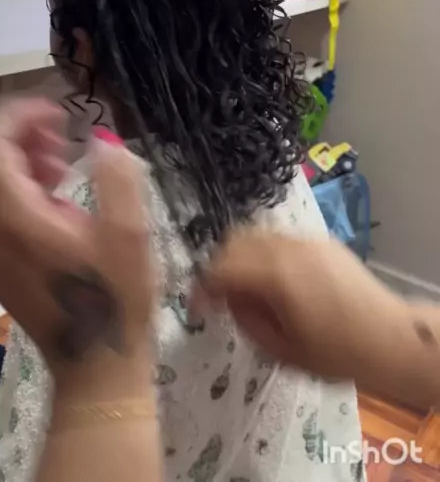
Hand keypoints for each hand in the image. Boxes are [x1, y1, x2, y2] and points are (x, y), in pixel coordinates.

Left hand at [0, 98, 153, 394]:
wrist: (96, 364)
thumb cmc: (115, 296)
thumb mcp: (129, 231)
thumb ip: (117, 175)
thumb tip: (102, 139)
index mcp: (13, 218)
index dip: (19, 114)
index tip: (61, 113)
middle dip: (14, 133)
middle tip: (61, 134)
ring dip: (14, 158)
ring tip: (63, 163)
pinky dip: (13, 184)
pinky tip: (55, 194)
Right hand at [197, 231, 409, 384]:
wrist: (389, 337)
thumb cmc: (335, 353)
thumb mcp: (281, 349)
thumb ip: (247, 319)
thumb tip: (228, 299)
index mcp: (274, 274)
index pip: (219, 267)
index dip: (200, 287)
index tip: (197, 307)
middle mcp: (287, 246)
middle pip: (233, 240)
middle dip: (219, 265)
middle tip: (220, 297)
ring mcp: (306, 238)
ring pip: (256, 233)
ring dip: (241, 255)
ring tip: (248, 287)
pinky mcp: (321, 239)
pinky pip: (280, 237)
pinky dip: (265, 252)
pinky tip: (276, 280)